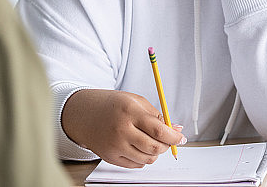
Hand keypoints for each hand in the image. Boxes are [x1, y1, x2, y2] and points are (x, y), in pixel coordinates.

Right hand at [61, 89, 185, 167]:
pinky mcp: (110, 158)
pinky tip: (138, 146)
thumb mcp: (136, 101)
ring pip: (148, 159)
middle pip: (154, 148)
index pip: (159, 130)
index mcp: (130, 112)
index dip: (174, 136)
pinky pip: (136, 165)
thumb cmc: (114, 105)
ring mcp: (115, 146)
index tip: (181, 138)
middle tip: (168, 140)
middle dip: (167, 145)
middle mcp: (121, 130)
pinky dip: (143, 158)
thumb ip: (157, 115)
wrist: (85, 114)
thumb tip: (177, 129)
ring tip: (150, 140)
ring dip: (155, 152)